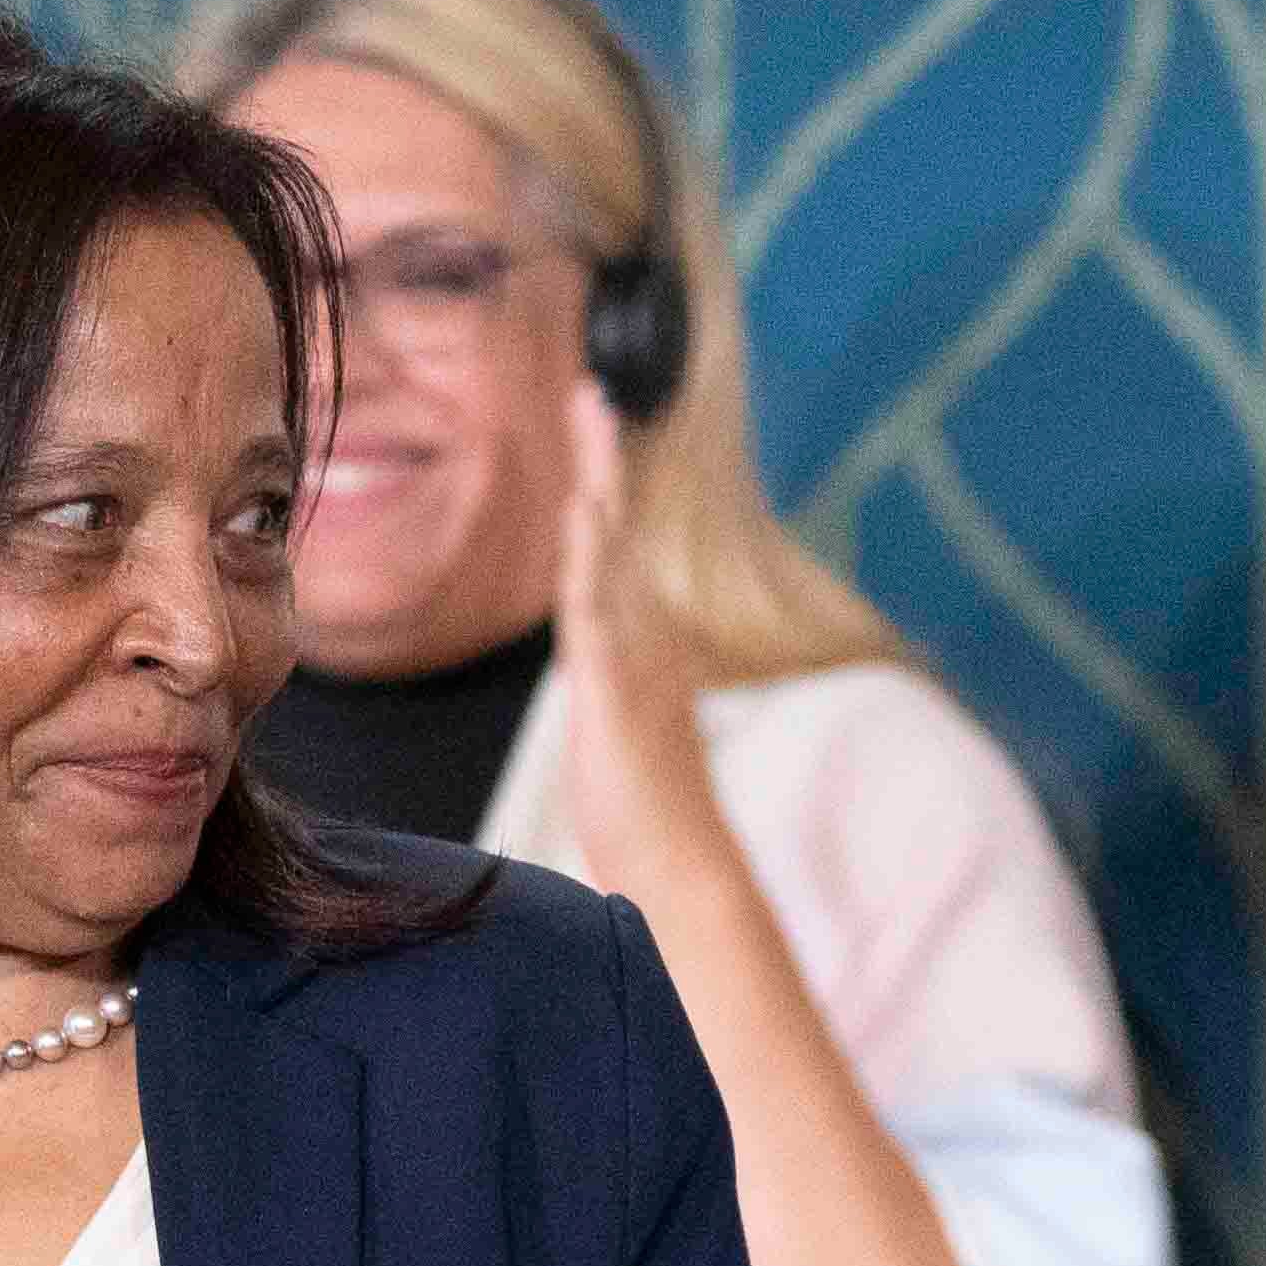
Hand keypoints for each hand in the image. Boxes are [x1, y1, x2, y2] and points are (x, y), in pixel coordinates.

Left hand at [527, 387, 732, 904]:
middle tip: (591, 391)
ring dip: (600, 490)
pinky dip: (592, 568)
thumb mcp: (616, 734)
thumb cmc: (646, 814)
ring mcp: (635, 668)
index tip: (590, 422)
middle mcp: (640, 644)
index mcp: (633, 647)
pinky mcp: (621, 701)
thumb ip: (612, 685)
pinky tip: (584, 521)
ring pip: (611, 562)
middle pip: (615, 536)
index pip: (608, 553)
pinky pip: (602, 623)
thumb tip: (604, 661)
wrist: (682, 874)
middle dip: (604, 462)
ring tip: (592, 424)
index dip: (600, 488)